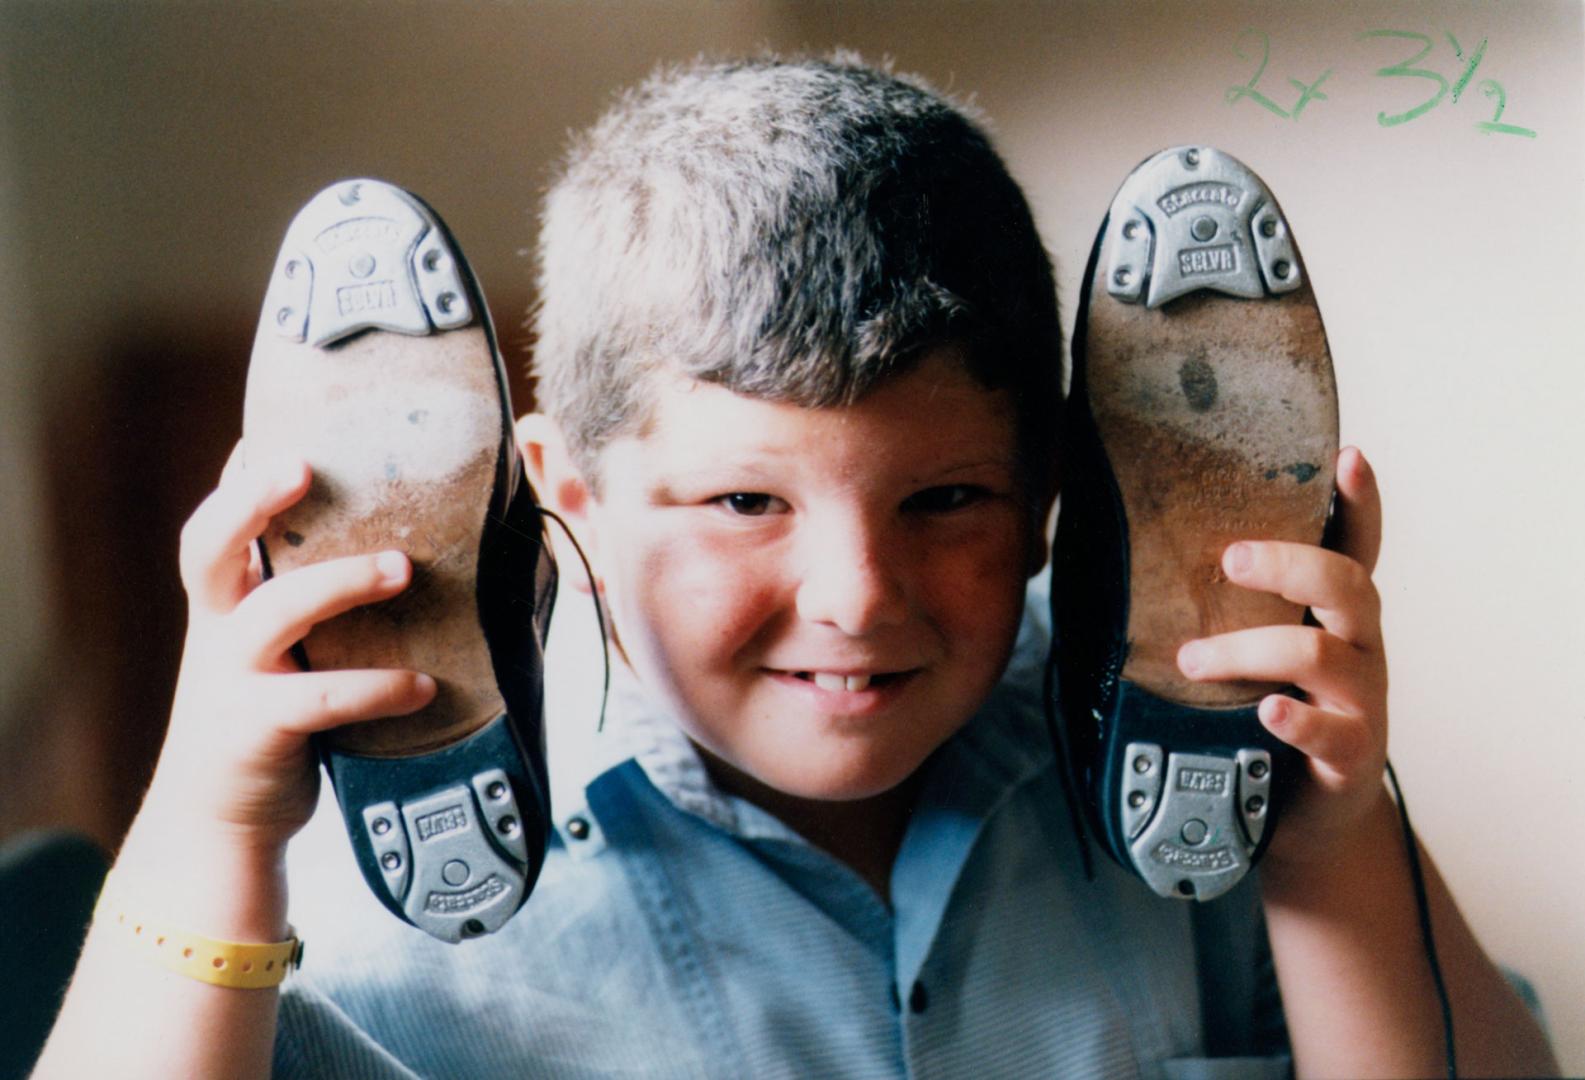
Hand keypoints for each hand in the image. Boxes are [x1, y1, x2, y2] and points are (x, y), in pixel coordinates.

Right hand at [137, 443, 436, 856]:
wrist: (220, 821)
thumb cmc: (270, 717)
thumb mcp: (279, 652)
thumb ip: (311, 601)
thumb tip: (410, 544)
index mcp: (225, 603)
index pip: (218, 522)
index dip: (240, 475)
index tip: (286, 429)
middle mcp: (217, 630)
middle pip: (210, 548)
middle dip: (251, 502)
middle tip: (305, 469)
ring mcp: (230, 679)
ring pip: (276, 612)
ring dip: (341, 583)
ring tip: (402, 570)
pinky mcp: (257, 730)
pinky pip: (321, 698)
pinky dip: (379, 686)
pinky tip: (425, 685)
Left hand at [1176, 446, 1387, 867]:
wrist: (1304, 818)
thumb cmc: (1268, 719)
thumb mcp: (1258, 656)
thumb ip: (1222, 611)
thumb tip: (1123, 558)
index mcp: (1335, 615)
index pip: (1356, 547)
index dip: (1359, 502)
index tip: (1348, 455)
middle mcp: (1358, 648)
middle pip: (1346, 583)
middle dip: (1288, 563)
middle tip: (1231, 558)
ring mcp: (1361, 702)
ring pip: (1318, 652)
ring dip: (1247, 649)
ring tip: (1191, 661)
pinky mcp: (1352, 756)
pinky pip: (1330, 730)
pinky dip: (1296, 718)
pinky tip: (1267, 710)